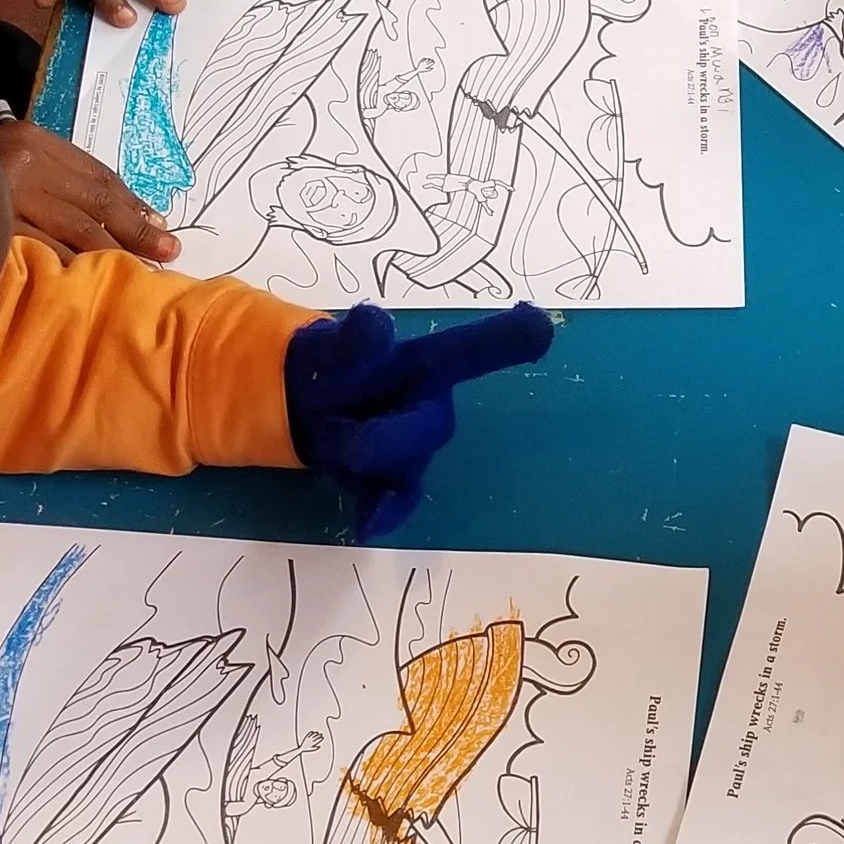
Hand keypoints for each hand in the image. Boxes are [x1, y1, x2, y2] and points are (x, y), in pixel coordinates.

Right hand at [0, 120, 179, 262]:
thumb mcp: (11, 154)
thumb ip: (53, 174)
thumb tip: (109, 210)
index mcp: (38, 142)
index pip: (97, 175)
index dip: (133, 202)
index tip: (161, 223)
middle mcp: (30, 166)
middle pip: (97, 201)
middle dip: (138, 228)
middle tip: (169, 249)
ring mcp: (12, 198)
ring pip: (79, 228)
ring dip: (115, 250)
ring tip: (143, 269)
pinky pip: (46, 251)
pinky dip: (73, 265)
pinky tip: (93, 279)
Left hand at [285, 302, 554, 538]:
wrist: (303, 402)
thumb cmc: (333, 367)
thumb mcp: (334, 345)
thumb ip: (354, 339)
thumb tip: (375, 319)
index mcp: (421, 363)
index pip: (467, 351)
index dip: (503, 342)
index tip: (540, 328)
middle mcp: (426, 405)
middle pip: (431, 425)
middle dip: (391, 434)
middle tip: (335, 432)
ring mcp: (409, 447)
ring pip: (408, 461)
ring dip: (366, 454)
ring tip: (323, 435)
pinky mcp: (387, 480)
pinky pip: (397, 498)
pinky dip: (385, 510)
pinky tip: (368, 524)